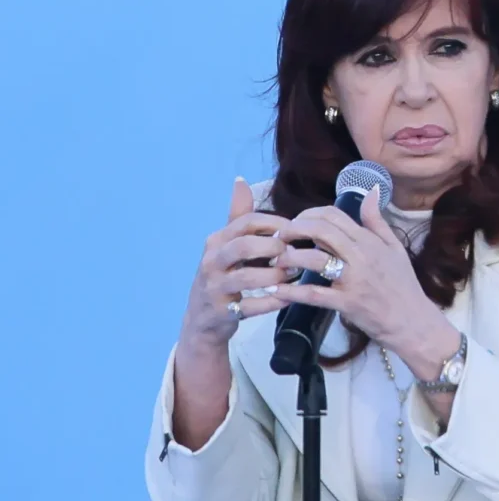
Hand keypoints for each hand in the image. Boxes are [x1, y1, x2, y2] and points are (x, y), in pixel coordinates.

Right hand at [179, 177, 293, 348]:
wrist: (202, 320)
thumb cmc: (223, 276)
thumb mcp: (226, 245)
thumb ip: (237, 216)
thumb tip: (241, 180)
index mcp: (216, 241)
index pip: (245, 222)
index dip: (273, 223)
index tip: (294, 229)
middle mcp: (211, 261)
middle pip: (244, 245)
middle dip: (273, 247)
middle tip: (293, 253)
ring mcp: (214, 288)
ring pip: (247, 277)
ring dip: (276, 276)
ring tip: (294, 275)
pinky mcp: (221, 312)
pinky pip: (251, 306)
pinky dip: (273, 302)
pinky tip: (289, 297)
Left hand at [270, 185, 441, 351]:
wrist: (412, 321)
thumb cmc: (402, 284)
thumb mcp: (394, 247)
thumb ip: (377, 220)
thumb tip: (372, 190)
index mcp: (369, 240)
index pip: (333, 215)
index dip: (308, 214)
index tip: (296, 223)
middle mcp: (361, 255)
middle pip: (321, 230)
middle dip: (294, 229)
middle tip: (279, 238)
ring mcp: (353, 279)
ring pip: (314, 259)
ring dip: (289, 258)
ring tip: (277, 262)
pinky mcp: (347, 303)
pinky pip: (314, 294)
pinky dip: (293, 291)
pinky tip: (277, 290)